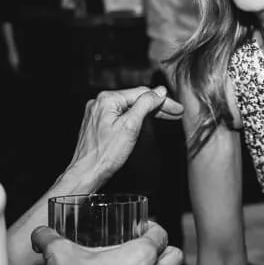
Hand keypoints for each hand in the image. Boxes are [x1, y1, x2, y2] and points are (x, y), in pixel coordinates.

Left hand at [66, 86, 184, 186]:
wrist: (86, 173)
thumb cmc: (105, 154)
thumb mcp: (131, 126)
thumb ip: (145, 105)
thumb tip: (158, 92)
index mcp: (107, 99)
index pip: (141, 93)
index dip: (162, 100)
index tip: (177, 108)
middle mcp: (100, 103)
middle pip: (135, 99)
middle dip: (157, 106)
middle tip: (176, 112)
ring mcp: (97, 113)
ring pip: (128, 107)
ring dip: (148, 111)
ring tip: (166, 116)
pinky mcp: (97, 123)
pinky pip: (120, 115)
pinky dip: (135, 117)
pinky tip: (145, 120)